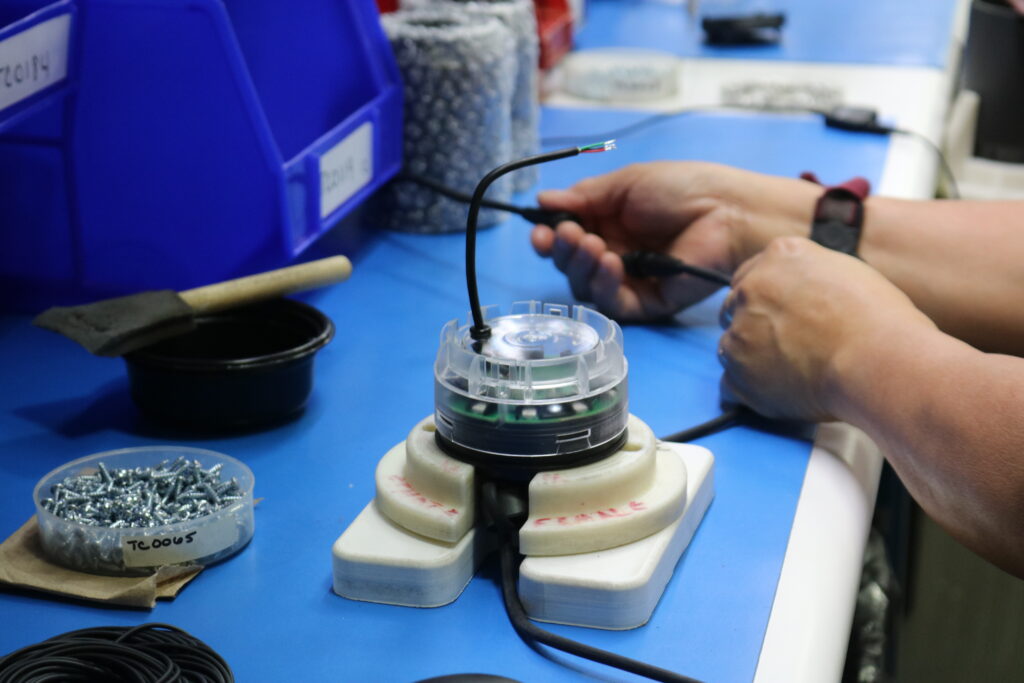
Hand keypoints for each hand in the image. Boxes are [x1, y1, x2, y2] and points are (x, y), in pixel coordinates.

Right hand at [531, 161, 819, 320]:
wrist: (728, 211)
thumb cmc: (684, 189)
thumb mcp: (627, 184)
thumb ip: (585, 196)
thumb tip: (542, 201)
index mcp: (608, 224)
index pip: (567, 239)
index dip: (548, 238)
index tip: (539, 232)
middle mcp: (615, 254)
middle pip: (570, 266)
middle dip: (563, 252)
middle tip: (571, 236)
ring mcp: (630, 281)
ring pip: (586, 288)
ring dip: (581, 267)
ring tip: (596, 246)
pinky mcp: (648, 303)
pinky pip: (614, 305)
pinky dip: (605, 286)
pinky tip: (612, 263)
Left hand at [718, 237, 935, 420]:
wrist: (877, 358)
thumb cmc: (879, 321)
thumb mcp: (846, 273)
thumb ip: (810, 279)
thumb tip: (804, 295)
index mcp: (779, 257)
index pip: (751, 275)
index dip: (765, 299)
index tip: (777, 316)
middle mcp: (751, 289)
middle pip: (735, 308)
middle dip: (753, 325)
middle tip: (785, 345)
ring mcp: (740, 332)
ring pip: (730, 346)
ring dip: (750, 358)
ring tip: (789, 372)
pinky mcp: (739, 372)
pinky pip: (730, 385)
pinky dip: (748, 392)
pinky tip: (775, 394)